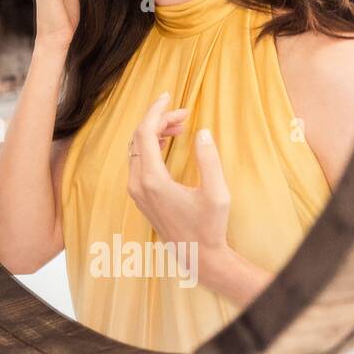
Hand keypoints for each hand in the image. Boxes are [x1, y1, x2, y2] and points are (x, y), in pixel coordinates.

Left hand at [126, 93, 228, 253]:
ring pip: (136, 149)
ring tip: (180, 124)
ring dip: (155, 132)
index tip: (169, 96)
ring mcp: (136, 190)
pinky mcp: (140, 195)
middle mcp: (138, 184)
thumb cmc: (209, 227)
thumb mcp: (217, 193)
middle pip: (138, 138)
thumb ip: (209, 160)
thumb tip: (202, 132)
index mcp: (152, 180)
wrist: (197, 256)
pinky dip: (151, 145)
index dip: (155, 112)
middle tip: (183, 112)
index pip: (144, 134)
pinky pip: (138, 160)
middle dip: (158, 120)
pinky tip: (169, 141)